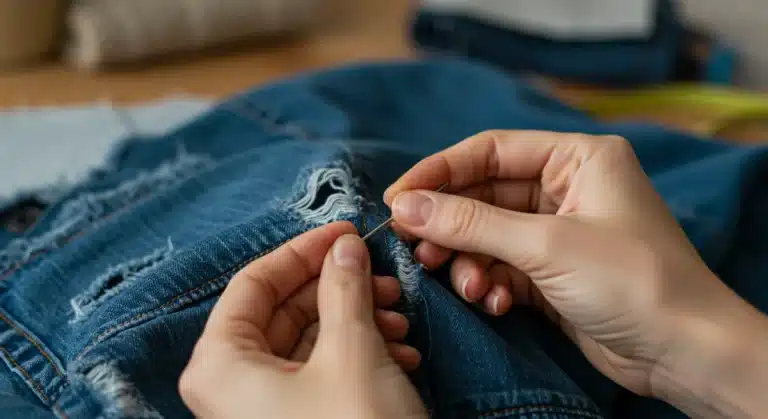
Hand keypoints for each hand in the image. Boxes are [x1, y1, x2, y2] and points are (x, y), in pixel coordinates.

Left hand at [180, 222, 426, 418]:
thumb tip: (344, 247)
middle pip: (283, 311)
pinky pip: (319, 373)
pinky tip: (401, 353)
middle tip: (382, 276)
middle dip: (339, 289)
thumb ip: (344, 288)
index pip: (253, 282)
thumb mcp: (352, 351)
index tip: (346, 232)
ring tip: (401, 321)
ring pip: (307, 342)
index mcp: (219, 364)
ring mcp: (261, 409)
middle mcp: (230, 386)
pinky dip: (359, 356)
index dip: (303, 251)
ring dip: (358, 322)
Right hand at [383, 130, 767, 416]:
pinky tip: (497, 304)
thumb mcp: (545, 245)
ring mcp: (558, 231)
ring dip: (470, 263)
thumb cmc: (631, 281)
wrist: (683, 352)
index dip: (439, 172)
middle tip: (416, 248)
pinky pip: (503, 266)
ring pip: (488, 235)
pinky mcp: (552, 271)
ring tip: (469, 288)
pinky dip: (492, 284)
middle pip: (484, 195)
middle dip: (451, 226)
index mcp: (577, 158)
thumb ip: (470, 224)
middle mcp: (567, 188)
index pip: (490, 150)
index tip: (397, 198)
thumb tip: (405, 206)